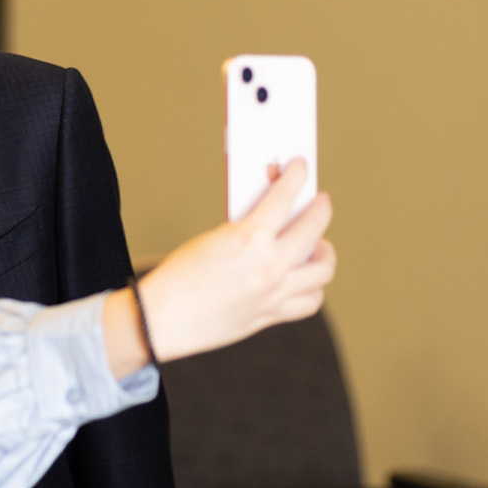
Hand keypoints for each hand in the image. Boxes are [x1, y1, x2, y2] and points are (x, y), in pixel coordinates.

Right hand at [104, 158, 334, 372]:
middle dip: (321, 209)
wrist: (163, 319)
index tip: (300, 168)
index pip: (285, 197)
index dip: (296, 177)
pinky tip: (306, 280)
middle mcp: (269, 265)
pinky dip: (313, 289)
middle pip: (314, 229)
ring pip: (323, 269)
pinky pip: (309, 302)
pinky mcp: (271, 315)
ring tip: (319, 245)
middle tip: (320, 202)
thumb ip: (247, 228)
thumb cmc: (179, 277)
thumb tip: (270, 215)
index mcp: (250, 238)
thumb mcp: (214, 238)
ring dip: (325, 252)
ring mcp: (274, 293)